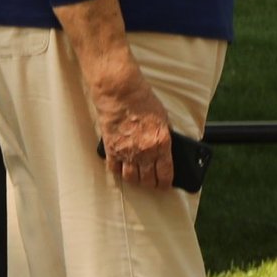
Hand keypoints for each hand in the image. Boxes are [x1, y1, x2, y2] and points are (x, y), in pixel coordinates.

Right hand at [91, 74, 176, 190]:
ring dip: (134, 179)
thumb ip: (164, 135)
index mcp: (161, 145)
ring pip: (131, 178)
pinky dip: (118, 170)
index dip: (165, 184)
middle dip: (150, 183)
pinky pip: (114, 168)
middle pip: (148, 180)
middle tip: (150, 180)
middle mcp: (145, 153)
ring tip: (136, 176)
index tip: (164, 185)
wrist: (120, 92)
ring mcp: (126, 152)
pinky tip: (120, 166)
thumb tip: (165, 147)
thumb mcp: (163, 118)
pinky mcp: (111, 148)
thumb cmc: (142, 100)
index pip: (165, 175)